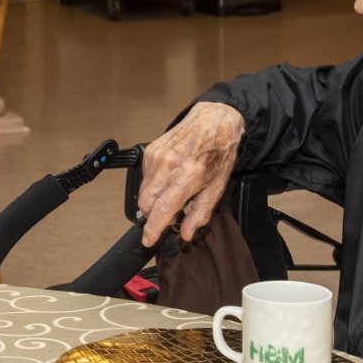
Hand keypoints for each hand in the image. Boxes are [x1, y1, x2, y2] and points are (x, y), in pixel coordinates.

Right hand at [137, 102, 245, 245]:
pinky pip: (144, 178)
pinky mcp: (150, 152)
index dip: (153, 229)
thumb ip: (200, 212)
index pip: (162, 209)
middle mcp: (168, 166)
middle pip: (146, 203)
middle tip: (169, 217)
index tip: (148, 240)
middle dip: (153, 216)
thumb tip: (185, 233)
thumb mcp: (217, 187)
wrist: (213, 121)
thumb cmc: (218, 153)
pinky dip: (153, 185)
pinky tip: (168, 180)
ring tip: (171, 197)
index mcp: (188, 177)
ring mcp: (156, 157)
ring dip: (153, 201)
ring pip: (143, 191)